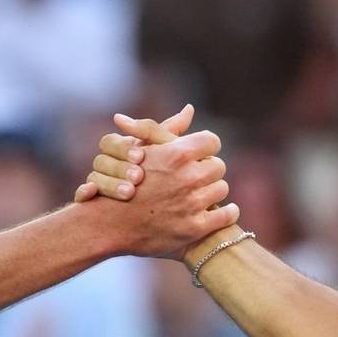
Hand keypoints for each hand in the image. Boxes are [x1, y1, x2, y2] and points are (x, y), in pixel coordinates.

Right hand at [74, 104, 193, 201]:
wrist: (162, 214)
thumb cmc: (166, 178)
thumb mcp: (168, 155)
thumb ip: (172, 134)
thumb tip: (189, 108)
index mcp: (120, 151)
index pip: (110, 141)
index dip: (123, 147)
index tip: (140, 156)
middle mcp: (106, 165)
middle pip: (100, 159)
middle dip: (118, 167)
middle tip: (138, 176)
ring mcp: (97, 184)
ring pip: (92, 177)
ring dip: (108, 183)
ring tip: (128, 192)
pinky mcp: (91, 203)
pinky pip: (80, 195)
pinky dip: (83, 192)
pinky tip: (92, 194)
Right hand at [96, 127, 237, 259]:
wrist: (110, 225)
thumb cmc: (123, 181)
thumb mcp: (142, 149)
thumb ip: (168, 129)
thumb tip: (190, 109)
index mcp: (176, 154)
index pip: (212, 141)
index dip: (204, 149)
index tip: (198, 156)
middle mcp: (187, 178)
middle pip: (218, 166)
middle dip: (207, 170)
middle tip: (196, 177)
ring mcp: (192, 204)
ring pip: (222, 188)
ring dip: (212, 191)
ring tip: (199, 195)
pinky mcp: (195, 228)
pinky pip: (227, 215)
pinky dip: (227, 213)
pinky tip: (220, 212)